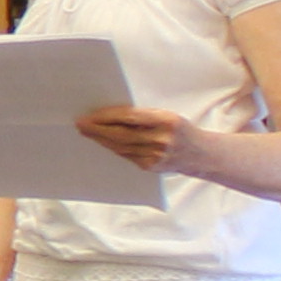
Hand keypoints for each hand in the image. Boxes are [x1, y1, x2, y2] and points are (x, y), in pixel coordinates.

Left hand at [76, 103, 192, 173]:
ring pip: (121, 147)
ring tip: (87, 132)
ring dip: (101, 140)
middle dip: (98, 130)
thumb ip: (144, 115)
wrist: (200, 154)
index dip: (108, 116)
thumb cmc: (180, 129)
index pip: (130, 117)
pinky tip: (103, 142)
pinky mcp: (151, 167)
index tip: (91, 115)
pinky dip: (113, 148)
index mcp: (166, 121)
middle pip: (122, 134)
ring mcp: (156, 156)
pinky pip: (127, 156)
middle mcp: (161, 139)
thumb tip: (111, 114)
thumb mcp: (167, 115)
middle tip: (80, 124)